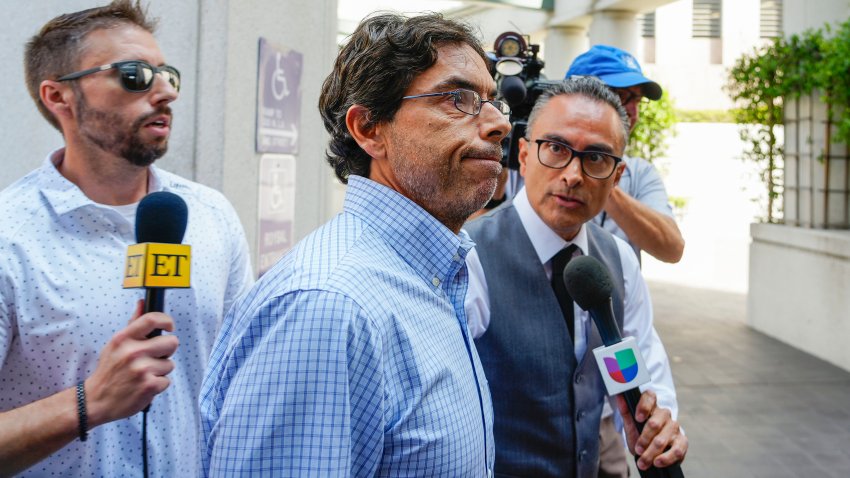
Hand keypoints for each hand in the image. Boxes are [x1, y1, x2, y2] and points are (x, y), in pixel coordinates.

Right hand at [84, 300, 178, 426]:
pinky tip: (143, 385)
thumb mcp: (115, 345)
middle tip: (155, 357)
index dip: (166, 321)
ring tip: (143, 374)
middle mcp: (133, 352)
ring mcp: (142, 369)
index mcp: (124, 339)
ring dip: (160, 370)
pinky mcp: (149, 386)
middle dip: (167, 350)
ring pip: (170, 364)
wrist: (96, 401)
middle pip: (172, 342)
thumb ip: (132, 324)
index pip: (152, 319)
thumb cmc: (109, 370)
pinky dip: (158, 385)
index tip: (169, 327)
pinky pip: (167, 380)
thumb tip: (141, 302)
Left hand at [615, 389, 687, 469]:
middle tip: (637, 450)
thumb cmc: (640, 434)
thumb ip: (626, 411)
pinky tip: (657, 462)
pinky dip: (666, 458)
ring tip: (643, 462)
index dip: (644, 406)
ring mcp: (674, 428)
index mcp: (652, 407)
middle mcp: (665, 415)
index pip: (650, 397)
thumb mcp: (630, 425)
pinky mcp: (682, 442)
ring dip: (651, 452)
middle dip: (644, 439)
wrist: (651, 450)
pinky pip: (677, 450)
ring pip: (663, 439)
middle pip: (655, 423)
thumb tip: (619, 396)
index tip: (637, 418)